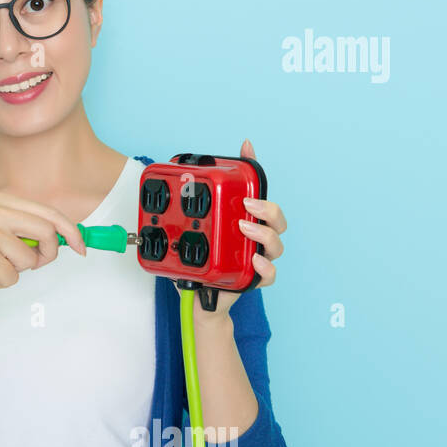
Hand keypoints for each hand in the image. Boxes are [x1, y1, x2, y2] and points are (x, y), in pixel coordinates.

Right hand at [0, 190, 87, 305]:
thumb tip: (63, 238)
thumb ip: (24, 229)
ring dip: (19, 271)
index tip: (82, 247)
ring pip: (31, 259)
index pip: (48, 212)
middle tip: (36, 264)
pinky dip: (3, 283)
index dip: (70, 231)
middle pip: (46, 232)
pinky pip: (13, 277)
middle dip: (48, 254)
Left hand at [173, 138, 285, 318]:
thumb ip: (182, 215)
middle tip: (248, 204)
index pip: (254, 190)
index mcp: (242, 221)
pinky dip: (265, 267)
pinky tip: (255, 260)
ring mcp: (256, 257)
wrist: (198, 300)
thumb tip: (170, 188)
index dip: (253, 165)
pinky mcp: (253, 279)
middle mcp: (254, 238)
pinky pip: (269, 274)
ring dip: (264, 233)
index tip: (244, 146)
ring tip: (245, 227)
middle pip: (276, 218)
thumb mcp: (186, 235)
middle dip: (267, 207)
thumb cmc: (198, 265)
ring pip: (276, 243)